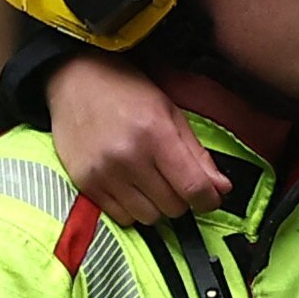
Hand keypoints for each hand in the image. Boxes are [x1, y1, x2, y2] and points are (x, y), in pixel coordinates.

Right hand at [57, 54, 224, 224]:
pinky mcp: (85, 183)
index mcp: (156, 135)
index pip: (193, 188)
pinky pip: (121, 217)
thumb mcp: (172, 114)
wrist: (75, 80)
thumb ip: (198, 155)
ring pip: (149, 217)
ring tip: (149, 181)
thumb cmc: (128, 92)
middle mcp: (129, 158)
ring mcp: (104, 173)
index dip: (209, 200)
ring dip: (156, 206)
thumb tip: (223, 189)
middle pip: (173, 208)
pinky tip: (129, 186)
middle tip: (173, 179)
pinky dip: (131, 208)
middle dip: (181, 198)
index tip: (210, 197)